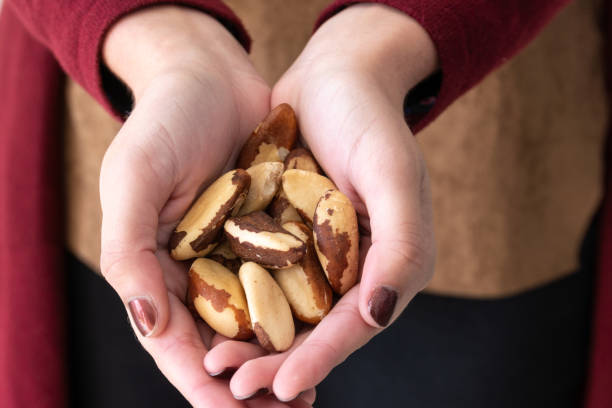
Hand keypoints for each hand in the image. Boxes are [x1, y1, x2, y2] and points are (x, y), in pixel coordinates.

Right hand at [99, 6, 312, 405]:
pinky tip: (328, 330)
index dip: (199, 380)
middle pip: (221, 342)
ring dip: (281, 357)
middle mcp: (198, 270)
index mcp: (155, 268)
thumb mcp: (133, 178)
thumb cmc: (162, 122)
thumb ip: (130, 250)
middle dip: (249, 382)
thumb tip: (148, 321)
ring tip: (308, 391)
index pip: (175, 340)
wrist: (209, 76)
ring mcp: (237, 254)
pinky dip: (303, 308)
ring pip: (259, 320)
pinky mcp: (272, 233)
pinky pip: (288, 279)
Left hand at [203, 4, 437, 400]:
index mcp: (391, 263)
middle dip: (277, 362)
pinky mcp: (288, 235)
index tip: (282, 388)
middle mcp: (355, 267)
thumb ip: (399, 245)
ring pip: (285, 310)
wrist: (337, 76)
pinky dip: (239, 300)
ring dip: (253, 342)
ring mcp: (319, 253)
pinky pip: (262, 275)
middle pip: (316, 328)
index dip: (321, 358)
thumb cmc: (370, 119)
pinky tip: (209, 318)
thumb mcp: (392, 174)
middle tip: (234, 386)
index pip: (355, 324)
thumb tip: (382, 314)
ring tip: (214, 364)